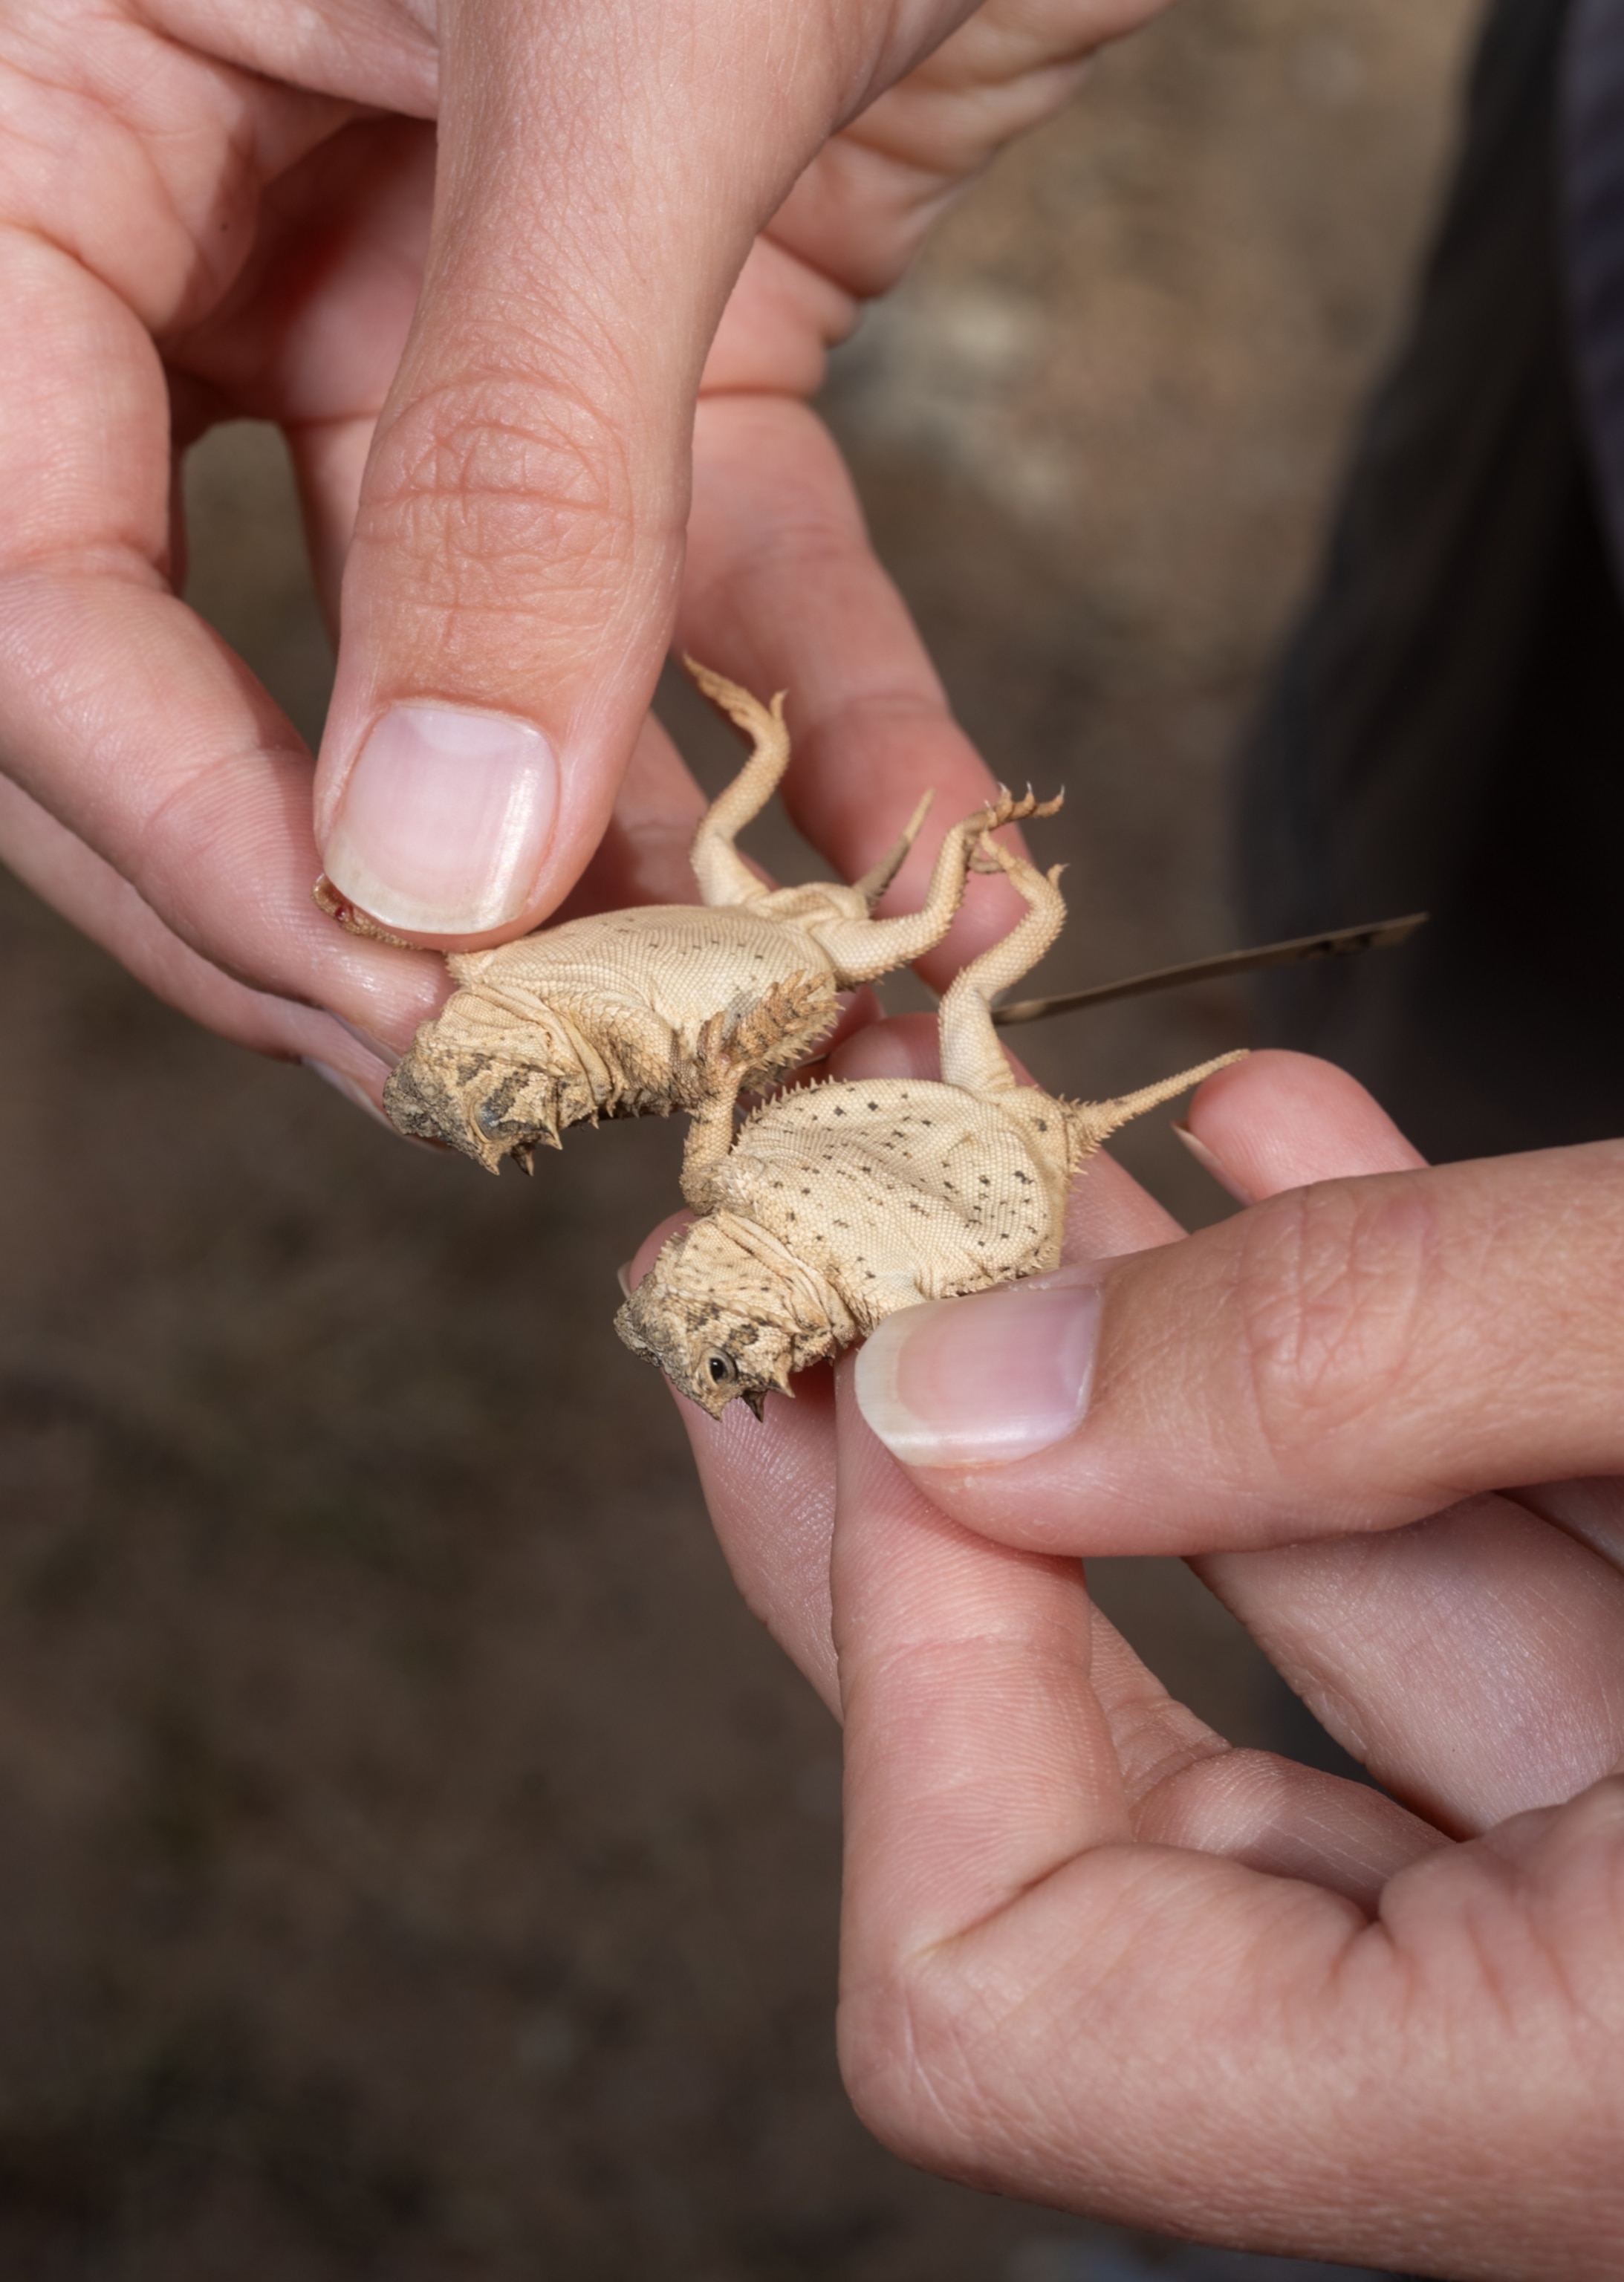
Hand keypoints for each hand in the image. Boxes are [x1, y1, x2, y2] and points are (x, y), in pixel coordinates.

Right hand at [0, 0, 1167, 1112]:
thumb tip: (436, 850)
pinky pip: (707, 574)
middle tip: (537, 1068)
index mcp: (52, 77)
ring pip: (470, 652)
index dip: (180, 809)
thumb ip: (514, 448)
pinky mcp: (664, 321)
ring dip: (627, 860)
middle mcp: (213, 190)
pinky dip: (812, 725)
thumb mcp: (629, 33)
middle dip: (375, 882)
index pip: (14, 545)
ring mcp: (437, 272)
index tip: (387, 992)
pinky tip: (917, 869)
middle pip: (198, 646)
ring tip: (764, 1025)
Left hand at [650, 1038, 1623, 2274]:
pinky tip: (1279, 1157)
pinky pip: (1462, 1577)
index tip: (890, 1362)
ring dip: (1157, 1369)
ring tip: (1026, 1146)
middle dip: (960, 1481)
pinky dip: (1361, 1370)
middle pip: (1109, 1824)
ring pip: (1296, 1648)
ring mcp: (1612, 1915)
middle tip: (820, 1232)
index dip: (898, 1656)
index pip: (1007, 1999)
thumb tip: (965, 1387)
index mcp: (1568, 2099)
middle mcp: (1561, 2061)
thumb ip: (1359, 1367)